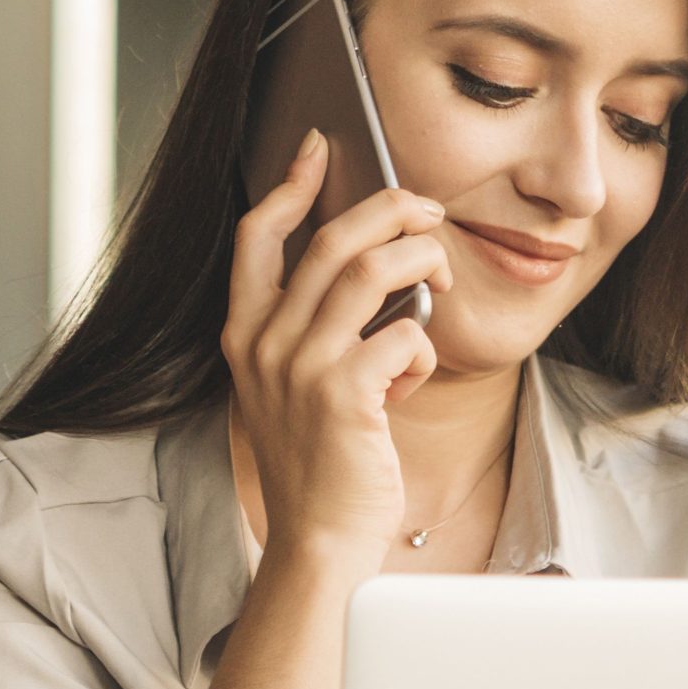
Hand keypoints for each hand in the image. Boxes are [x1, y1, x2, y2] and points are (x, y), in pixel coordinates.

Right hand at [222, 131, 453, 572]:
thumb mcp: (294, 386)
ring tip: (442, 277)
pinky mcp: (343, 395)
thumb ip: (315, 329)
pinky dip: (425, 346)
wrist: (317, 541)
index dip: (291, 184)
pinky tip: (418, 374)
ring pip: (373, 271)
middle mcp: (264, 343)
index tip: (319, 146)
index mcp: (245, 333)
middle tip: (428, 210)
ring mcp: (299, 367)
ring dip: (422, 262)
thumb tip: (376, 266)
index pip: (257, 236)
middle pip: (332, 240)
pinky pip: (404, 335)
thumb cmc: (320, 462)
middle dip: (390, 210)